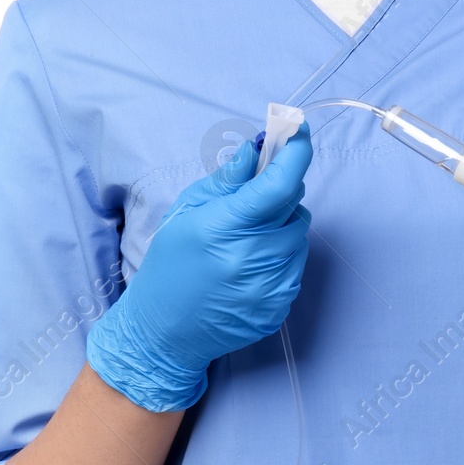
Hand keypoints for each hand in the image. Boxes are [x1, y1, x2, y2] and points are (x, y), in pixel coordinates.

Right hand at [86, 126, 313, 411]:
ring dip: (281, 226)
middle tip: (252, 201)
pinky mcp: (281, 306)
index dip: (296, 152)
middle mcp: (256, 257)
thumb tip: (258, 146)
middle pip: (295, 206)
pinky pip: (296, 264)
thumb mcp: (187, 211)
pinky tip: (250, 266)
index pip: (280, 183)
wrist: (164, 332)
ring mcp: (273, 286)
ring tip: (245, 240)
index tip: (299, 131)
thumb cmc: (171, 265)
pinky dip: (281, 255)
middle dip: (279, 193)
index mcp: (227, 227)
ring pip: (299, 235)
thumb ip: (227, 178)